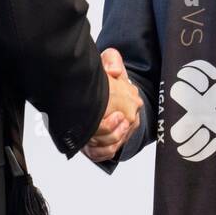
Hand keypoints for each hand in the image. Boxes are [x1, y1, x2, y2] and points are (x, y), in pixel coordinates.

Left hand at [82, 48, 142, 163]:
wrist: (110, 90)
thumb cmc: (109, 78)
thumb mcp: (109, 62)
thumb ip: (112, 60)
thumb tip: (114, 72)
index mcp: (131, 102)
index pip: (121, 119)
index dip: (102, 121)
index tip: (91, 117)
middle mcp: (131, 119)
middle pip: (115, 137)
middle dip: (96, 134)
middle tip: (84, 127)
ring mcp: (124, 132)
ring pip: (111, 147)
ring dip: (96, 144)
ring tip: (85, 135)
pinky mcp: (116, 143)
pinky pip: (108, 154)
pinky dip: (96, 152)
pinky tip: (87, 145)